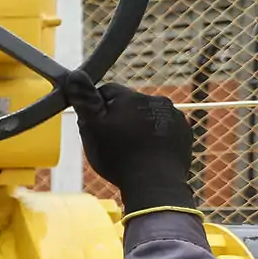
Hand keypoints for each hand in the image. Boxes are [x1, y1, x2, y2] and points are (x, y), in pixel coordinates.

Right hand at [65, 71, 194, 212]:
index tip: (95, 127)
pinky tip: (147, 153)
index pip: (106, 91)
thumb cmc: (119, 158)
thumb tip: (76, 75)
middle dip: (119, 117)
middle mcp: (155, 100)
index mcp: (130, 97)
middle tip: (112, 141)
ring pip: (147, 116)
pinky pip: (163, 128)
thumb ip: (85, 101)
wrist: (154, 184)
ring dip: (138, 127)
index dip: (97, 108)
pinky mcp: (184, 132)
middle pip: (128, 104)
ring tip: (131, 150)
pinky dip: (155, 137)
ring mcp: (173, 116)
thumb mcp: (93, 130)